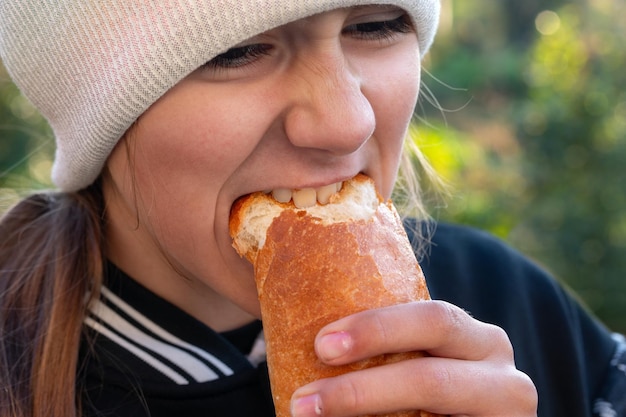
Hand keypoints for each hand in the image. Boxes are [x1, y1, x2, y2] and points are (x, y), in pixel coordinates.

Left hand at [290, 300, 537, 416]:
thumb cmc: (431, 387)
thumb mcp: (420, 362)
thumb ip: (389, 349)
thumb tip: (311, 340)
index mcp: (477, 339)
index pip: (432, 318)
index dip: (377, 329)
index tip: (321, 344)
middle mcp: (502, 376)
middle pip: (431, 377)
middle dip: (362, 389)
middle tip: (305, 400)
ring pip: (432, 406)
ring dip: (364, 414)